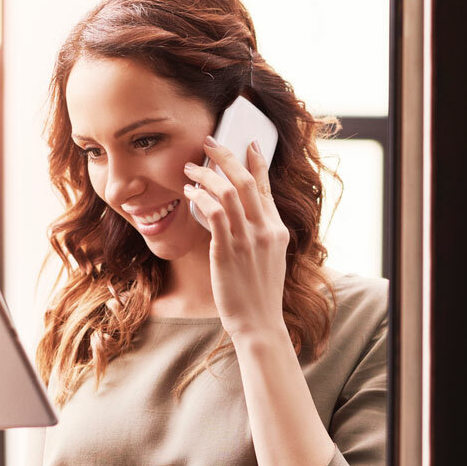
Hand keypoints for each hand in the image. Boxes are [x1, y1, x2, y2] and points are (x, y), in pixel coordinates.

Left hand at [182, 136, 289, 340]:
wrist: (259, 323)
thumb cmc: (259, 295)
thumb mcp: (270, 260)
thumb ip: (261, 235)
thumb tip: (241, 215)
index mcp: (277, 230)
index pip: (266, 187)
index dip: (257, 162)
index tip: (250, 143)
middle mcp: (265, 231)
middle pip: (245, 181)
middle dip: (226, 156)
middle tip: (209, 141)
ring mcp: (247, 240)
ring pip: (227, 192)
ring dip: (205, 174)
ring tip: (190, 168)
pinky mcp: (227, 251)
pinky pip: (214, 214)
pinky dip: (201, 197)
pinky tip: (189, 193)